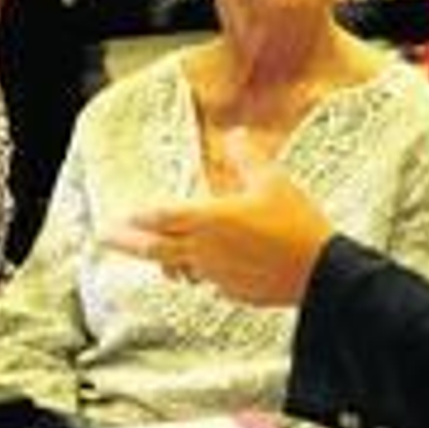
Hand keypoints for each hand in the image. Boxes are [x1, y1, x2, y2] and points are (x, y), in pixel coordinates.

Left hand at [105, 130, 333, 305]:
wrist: (322, 273)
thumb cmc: (298, 225)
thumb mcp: (274, 181)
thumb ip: (248, 158)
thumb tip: (235, 135)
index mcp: (210, 220)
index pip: (163, 217)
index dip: (140, 216)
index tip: (124, 215)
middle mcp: (206, 251)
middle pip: (155, 248)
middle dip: (127, 243)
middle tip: (106, 238)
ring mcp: (217, 276)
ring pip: (178, 269)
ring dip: (163, 260)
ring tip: (156, 257)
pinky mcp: (233, 293)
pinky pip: (207, 282)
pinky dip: (199, 274)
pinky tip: (206, 270)